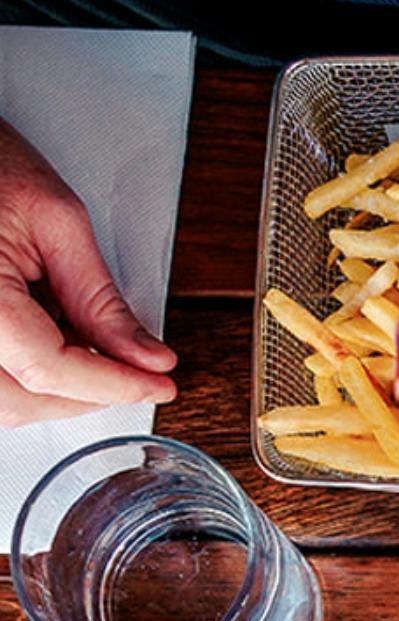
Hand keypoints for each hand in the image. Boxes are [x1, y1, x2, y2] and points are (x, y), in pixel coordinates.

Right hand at [0, 120, 175, 427]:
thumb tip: (147, 358)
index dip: (114, 384)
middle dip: (86, 396)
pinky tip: (56, 342)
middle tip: (135, 374)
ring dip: (56, 391)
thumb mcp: (57, 221)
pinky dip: (28, 375)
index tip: (160, 384)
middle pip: (22, 399)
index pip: (50, 369)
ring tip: (95, 350)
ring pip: (4, 400)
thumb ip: (100, 298)